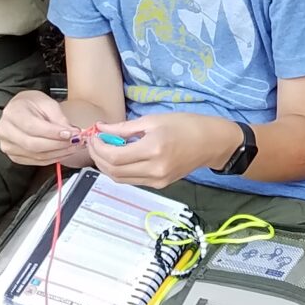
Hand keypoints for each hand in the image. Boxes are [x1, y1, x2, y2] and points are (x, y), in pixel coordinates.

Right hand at [0, 90, 80, 165]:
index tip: (71, 133)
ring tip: (74, 146)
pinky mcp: (14, 156)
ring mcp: (8, 146)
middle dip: (59, 145)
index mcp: (12, 113)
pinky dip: (53, 158)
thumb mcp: (47, 103)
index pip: (33, 127)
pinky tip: (64, 152)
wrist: (20, 110)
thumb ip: (59, 118)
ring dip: (59, 153)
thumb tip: (73, 134)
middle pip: (34, 144)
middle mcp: (5, 131)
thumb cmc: (32, 104)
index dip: (53, 133)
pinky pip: (36, 161)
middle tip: (77, 141)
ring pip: (37, 155)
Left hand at [87, 114, 232, 189]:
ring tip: (104, 149)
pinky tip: (120, 157)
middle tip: (94, 142)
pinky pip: (132, 180)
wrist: (211, 143)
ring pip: (120, 179)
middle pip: (113, 172)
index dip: (98, 148)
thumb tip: (101, 129)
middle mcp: (155, 169)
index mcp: (153, 149)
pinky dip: (120, 170)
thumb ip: (124, 128)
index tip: (94, 136)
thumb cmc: (186, 125)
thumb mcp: (153, 120)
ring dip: (106, 166)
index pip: (114, 157)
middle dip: (98, 157)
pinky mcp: (160, 185)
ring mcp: (158, 180)